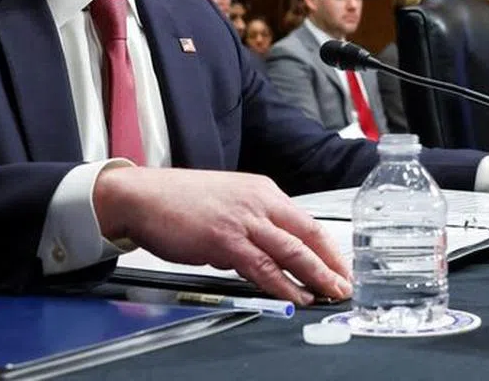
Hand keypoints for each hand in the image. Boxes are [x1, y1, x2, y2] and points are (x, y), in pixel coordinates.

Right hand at [94, 166, 350, 304]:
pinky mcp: (224, 239)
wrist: (142, 195)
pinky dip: (283, 284)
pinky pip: (262, 266)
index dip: (328, 246)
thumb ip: (252, 225)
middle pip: (308, 234)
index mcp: (263, 191)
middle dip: (331, 262)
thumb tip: (264, 253)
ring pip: (292, 251)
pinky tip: (295, 295)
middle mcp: (260, 202)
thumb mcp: (229, 202)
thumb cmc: (180, 200)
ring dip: (315, 275)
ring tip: (330, 293)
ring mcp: (244, 220)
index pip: (307, 221)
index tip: (341, 264)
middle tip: (346, 283)